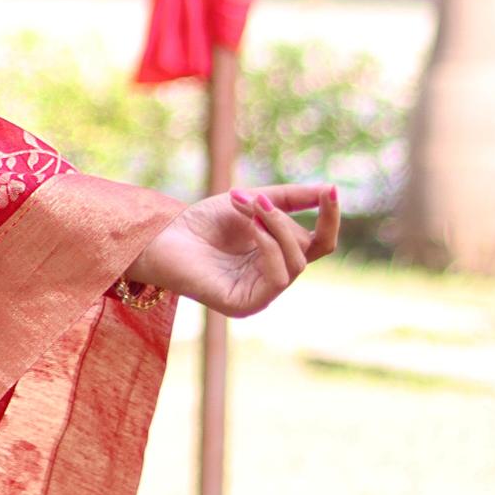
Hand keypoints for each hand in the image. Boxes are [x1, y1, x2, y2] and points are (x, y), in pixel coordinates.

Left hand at [124, 183, 338, 315]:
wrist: (160, 237)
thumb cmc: (201, 223)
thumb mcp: (251, 201)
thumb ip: (288, 198)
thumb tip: (330, 189)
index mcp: (277, 258)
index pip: (318, 244)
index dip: (330, 218)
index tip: (334, 189)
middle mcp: (272, 279)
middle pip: (307, 250)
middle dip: (283, 219)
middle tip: (254, 198)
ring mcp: (260, 296)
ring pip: (295, 263)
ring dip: (275, 228)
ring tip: (247, 205)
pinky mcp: (244, 305)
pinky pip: (277, 277)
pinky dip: (268, 246)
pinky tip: (250, 227)